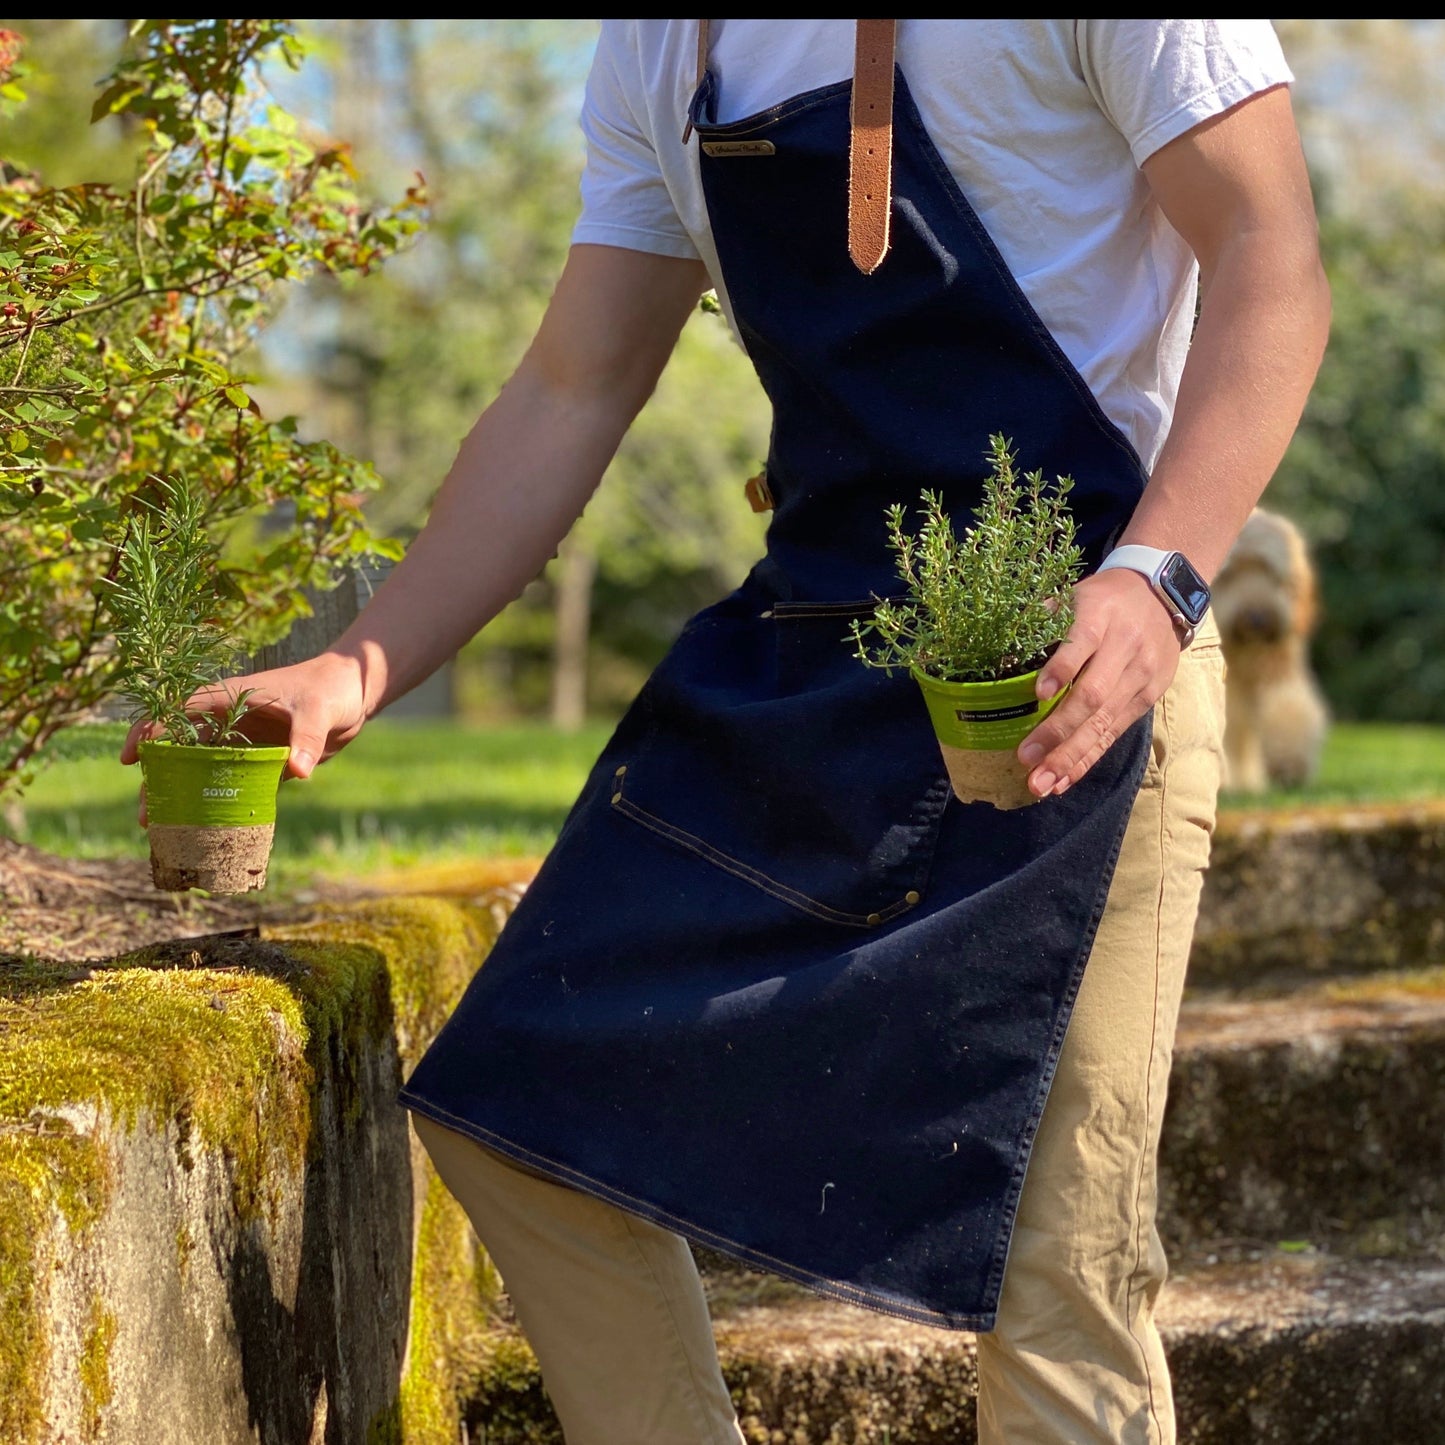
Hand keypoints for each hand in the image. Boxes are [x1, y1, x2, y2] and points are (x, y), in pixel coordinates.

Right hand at [119, 652, 368, 825]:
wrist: (354, 693)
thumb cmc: (331, 689)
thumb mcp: (318, 710)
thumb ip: (306, 738)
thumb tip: (298, 771)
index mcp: (231, 697)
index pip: (179, 711)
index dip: (151, 731)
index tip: (132, 757)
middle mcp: (230, 720)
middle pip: (181, 748)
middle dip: (159, 778)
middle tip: (145, 814)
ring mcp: (244, 742)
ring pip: (201, 769)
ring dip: (181, 795)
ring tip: (161, 827)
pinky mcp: (263, 761)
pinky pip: (233, 783)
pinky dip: (217, 803)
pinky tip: (203, 829)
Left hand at [1017, 570, 1180, 797]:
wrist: (1163, 595)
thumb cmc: (1104, 599)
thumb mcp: (1076, 595)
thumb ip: (1043, 620)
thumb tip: (1000, 653)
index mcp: (1100, 616)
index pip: (1081, 643)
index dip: (1061, 669)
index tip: (1038, 693)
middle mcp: (1125, 648)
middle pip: (1093, 694)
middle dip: (1058, 730)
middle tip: (1026, 758)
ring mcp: (1140, 677)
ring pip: (1104, 722)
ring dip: (1070, 757)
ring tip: (1041, 783)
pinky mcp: (1148, 698)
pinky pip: (1114, 734)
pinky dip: (1087, 759)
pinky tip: (1064, 781)